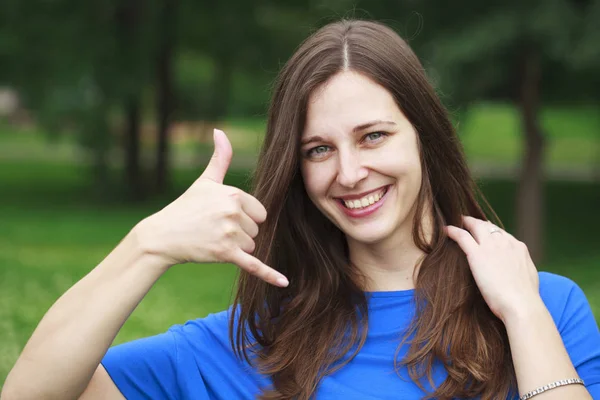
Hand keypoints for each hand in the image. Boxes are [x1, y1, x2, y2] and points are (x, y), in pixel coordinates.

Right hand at [135, 129, 288, 286]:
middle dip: (241, 233)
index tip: (223, 217)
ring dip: (237, 248)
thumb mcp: (205, 181)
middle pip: (257, 229)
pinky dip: (269, 275)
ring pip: (252, 246)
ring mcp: (229, 233)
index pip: (260, 212)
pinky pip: (253, 264)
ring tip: (213, 240)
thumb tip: (220, 131)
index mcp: (233, 194)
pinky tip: (284, 283)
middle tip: (215, 230)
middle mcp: (233, 211)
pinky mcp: (225, 253)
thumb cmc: (185, 207)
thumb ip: (220, 158)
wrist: (162, 235)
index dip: (245, 217)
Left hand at [445, 216, 539, 322]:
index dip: (491, 231)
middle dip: (478, 223)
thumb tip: (516, 269)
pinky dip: (453, 231)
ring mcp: (491, 247)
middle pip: (488, 226)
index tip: (484, 231)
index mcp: (518, 248)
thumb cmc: (525, 298)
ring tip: (456, 221)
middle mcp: (505, 242)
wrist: (521, 304)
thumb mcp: (528, 276)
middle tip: (467, 222)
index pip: (502, 233)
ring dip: (466, 223)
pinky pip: (462, 236)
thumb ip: (519, 267)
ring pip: (475, 227)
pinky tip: (446, 230)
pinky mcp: (477, 254)